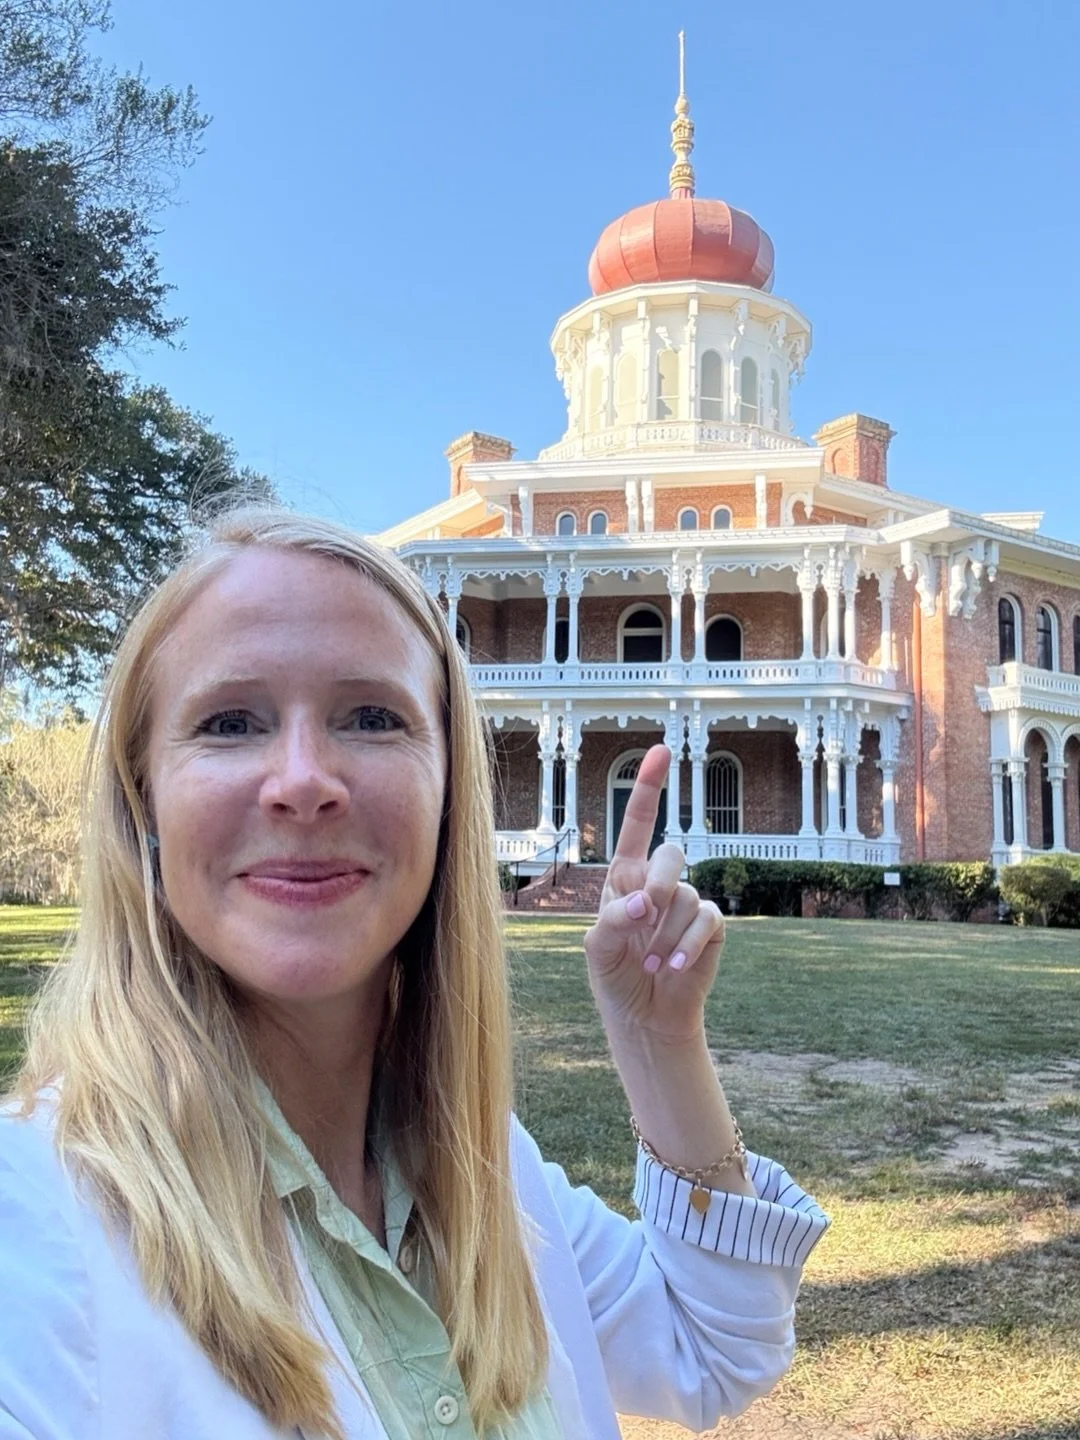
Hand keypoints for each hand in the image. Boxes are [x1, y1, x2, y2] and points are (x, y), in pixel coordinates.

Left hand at [583, 743, 723, 1043]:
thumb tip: (647, 902)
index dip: (649, 787)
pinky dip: (687, 945)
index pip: (638, 825)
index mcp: (626, 878)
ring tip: (649, 964)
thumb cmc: (615, 975)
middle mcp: (658, 884)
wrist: (643, 1016)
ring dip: (664, 935)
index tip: (660, 750)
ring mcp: (686, 904)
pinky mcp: (710, 928)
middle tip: (645, 916)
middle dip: (659, 883)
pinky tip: (671, 968)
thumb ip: (614, 918)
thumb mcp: (598, 947)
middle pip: (670, 855)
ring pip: (685, 896)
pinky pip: (707, 920)